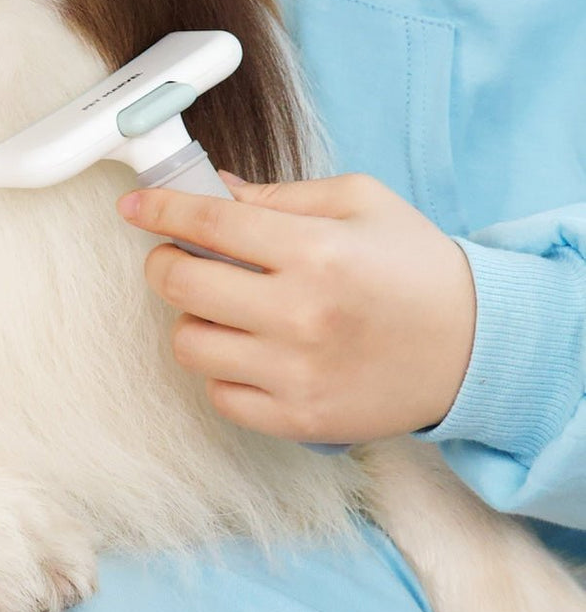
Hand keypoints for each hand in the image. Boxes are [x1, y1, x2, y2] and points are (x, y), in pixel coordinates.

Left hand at [118, 174, 476, 443]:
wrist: (476, 348)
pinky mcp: (301, 420)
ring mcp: (298, 374)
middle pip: (183, 284)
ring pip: (190, 343)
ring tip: (219, 305)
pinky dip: (219, 368)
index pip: (210, 222)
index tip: (134, 205)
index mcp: (316, 251)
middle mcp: (301, 314)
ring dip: (190, 317)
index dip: (160, 208)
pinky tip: (244, 348)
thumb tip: (213, 190)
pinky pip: (219, 395)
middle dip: (162, 261)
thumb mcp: (359, 202)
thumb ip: (281, 194)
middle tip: (174, 254)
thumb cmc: (414, 266)